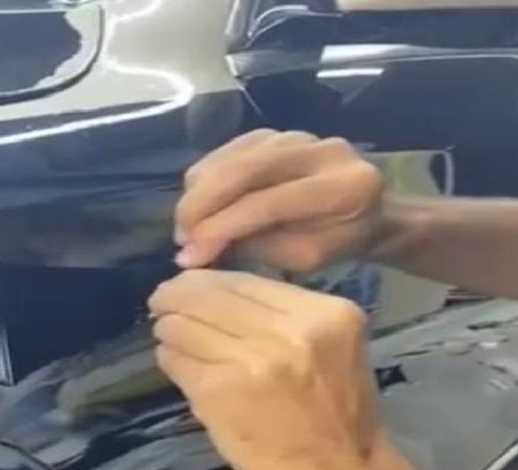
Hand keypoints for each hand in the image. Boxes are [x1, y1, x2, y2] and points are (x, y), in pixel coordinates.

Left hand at [149, 270, 392, 469]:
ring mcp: (250, 361)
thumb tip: (210, 290)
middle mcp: (289, 331)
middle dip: (174, 296)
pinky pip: (175, 359)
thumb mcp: (328, 344)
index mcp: (323, 313)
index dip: (203, 281)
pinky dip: (170, 358)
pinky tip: (178, 364)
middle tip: (161, 304)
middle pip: (205, 295)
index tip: (185, 286)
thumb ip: (279, 313)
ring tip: (171, 338)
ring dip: (169, 330)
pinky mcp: (218, 392)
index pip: (240, 280)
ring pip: (182, 324)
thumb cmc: (335, 412)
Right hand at [176, 129, 384, 271]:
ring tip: (186, 227)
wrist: (367, 213)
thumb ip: (257, 248)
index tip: (190, 255)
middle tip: (180, 238)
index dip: (222, 228)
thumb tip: (197, 248)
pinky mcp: (276, 132)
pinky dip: (205, 177)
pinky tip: (198, 204)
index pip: (269, 202)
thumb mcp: (305, 259)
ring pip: (231, 157)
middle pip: (244, 169)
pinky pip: (228, 151)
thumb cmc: (337, 243)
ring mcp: (297, 135)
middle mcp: (321, 150)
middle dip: (201, 205)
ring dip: (198, 192)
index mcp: (343, 186)